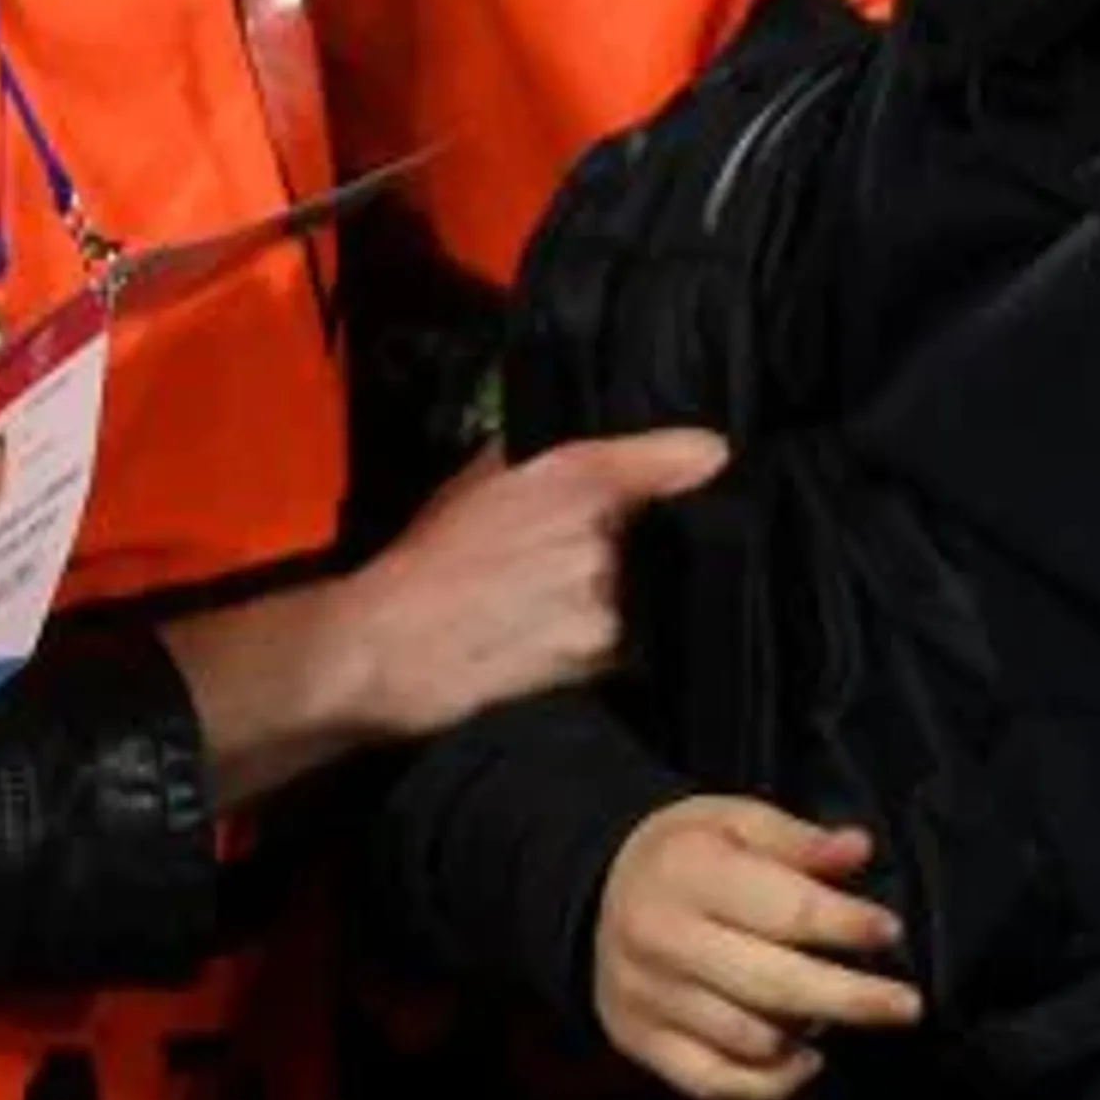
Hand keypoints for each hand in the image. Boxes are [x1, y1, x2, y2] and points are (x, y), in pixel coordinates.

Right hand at [339, 428, 727, 737]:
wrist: (387, 647)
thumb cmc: (428, 557)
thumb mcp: (484, 478)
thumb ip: (546, 454)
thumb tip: (606, 442)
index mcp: (577, 478)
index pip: (677, 460)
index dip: (698, 462)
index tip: (712, 464)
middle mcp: (604, 536)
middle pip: (662, 534)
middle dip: (639, 541)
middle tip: (591, 553)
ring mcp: (607, 601)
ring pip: (644, 590)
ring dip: (622, 593)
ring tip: (567, 601)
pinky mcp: (602, 657)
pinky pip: (626, 639)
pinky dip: (608, 637)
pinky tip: (566, 636)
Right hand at [596, 796, 924, 1099]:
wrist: (599, 888)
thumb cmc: (686, 851)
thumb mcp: (735, 819)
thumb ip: (798, 840)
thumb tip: (858, 850)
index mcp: (689, 872)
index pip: (782, 909)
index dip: (843, 924)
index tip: (890, 932)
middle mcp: (662, 938)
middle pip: (770, 984)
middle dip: (849, 998)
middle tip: (906, 1005)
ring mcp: (648, 997)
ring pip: (745, 1038)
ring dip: (808, 1033)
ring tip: (844, 1013)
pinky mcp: (640, 1040)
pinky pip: (711, 1082)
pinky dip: (766, 1084)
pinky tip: (805, 1063)